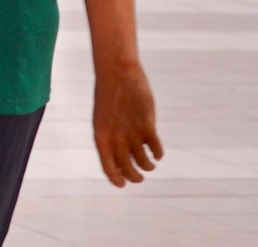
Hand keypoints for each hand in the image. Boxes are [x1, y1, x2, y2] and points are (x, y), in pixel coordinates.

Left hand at [93, 62, 162, 186]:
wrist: (116, 72)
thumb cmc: (108, 94)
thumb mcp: (104, 117)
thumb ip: (112, 135)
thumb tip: (126, 154)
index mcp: (100, 136)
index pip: (108, 168)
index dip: (116, 179)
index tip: (123, 185)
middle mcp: (115, 138)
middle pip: (128, 170)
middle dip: (135, 177)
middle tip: (139, 178)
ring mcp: (132, 133)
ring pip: (144, 162)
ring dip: (148, 166)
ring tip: (149, 165)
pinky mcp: (147, 125)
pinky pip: (156, 148)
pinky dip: (158, 154)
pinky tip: (157, 153)